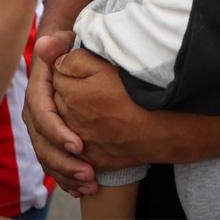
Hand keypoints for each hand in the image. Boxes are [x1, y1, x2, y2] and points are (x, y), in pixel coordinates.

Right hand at [23, 32, 97, 196]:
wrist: (67, 58)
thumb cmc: (69, 50)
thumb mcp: (65, 41)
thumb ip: (58, 44)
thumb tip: (46, 44)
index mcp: (37, 92)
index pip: (41, 114)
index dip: (57, 131)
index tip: (78, 145)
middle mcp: (35, 113)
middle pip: (42, 143)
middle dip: (63, 162)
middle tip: (88, 173)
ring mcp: (42, 129)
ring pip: (47, 157)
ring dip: (66, 174)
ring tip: (91, 185)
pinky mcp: (51, 140)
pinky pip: (54, 163)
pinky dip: (66, 179)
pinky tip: (82, 190)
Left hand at [52, 47, 168, 171]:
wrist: (163, 131)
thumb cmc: (135, 95)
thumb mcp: (104, 67)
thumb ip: (75, 60)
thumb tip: (57, 62)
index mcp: (71, 95)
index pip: (56, 77)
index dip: (69, 70)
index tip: (84, 71)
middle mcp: (71, 121)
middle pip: (59, 100)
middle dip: (68, 92)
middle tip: (90, 88)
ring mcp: (82, 142)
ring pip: (66, 124)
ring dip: (74, 115)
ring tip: (96, 107)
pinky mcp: (95, 159)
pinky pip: (79, 147)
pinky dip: (84, 137)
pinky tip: (98, 128)